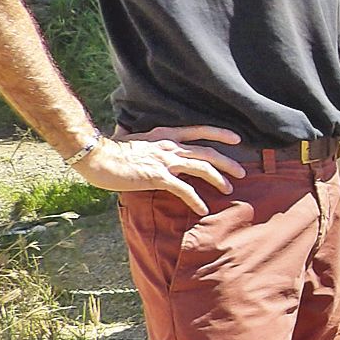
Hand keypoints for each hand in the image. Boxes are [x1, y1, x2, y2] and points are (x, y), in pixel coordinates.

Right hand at [73, 126, 246, 215]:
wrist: (98, 157)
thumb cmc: (112, 150)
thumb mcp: (134, 139)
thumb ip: (146, 140)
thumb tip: (139, 137)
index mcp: (166, 135)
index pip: (199, 131)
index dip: (220, 134)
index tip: (237, 139)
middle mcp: (170, 146)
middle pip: (207, 152)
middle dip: (227, 162)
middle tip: (242, 172)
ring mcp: (165, 161)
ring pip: (202, 168)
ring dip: (218, 179)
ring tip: (229, 189)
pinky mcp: (159, 177)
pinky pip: (184, 190)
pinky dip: (196, 200)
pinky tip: (203, 209)